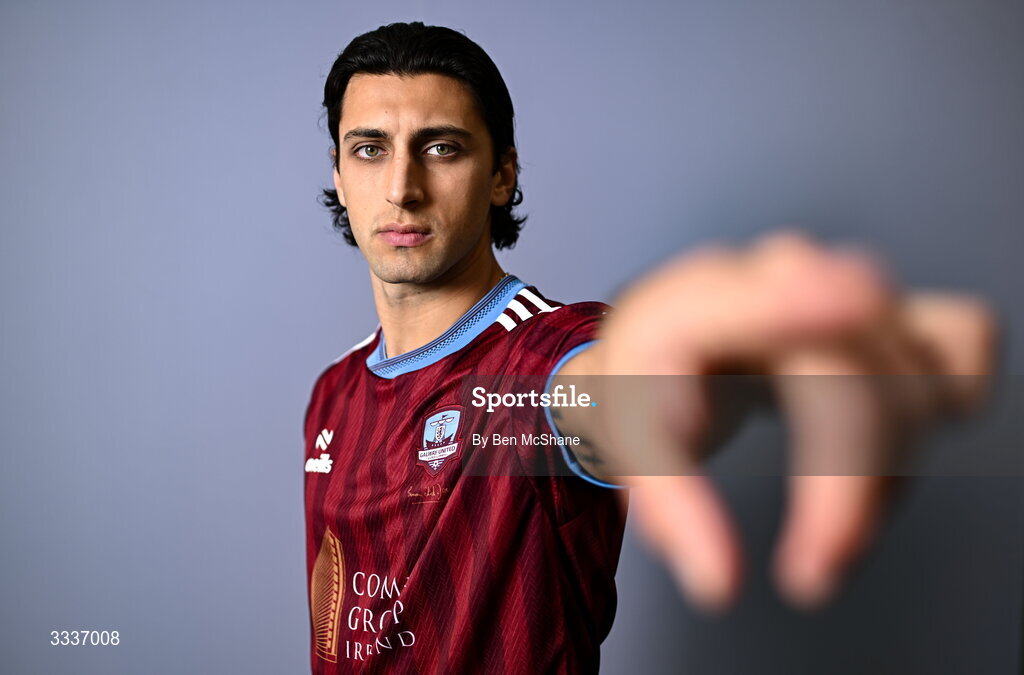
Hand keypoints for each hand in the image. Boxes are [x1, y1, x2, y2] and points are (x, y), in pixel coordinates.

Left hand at [587, 232, 996, 610]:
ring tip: (828, 533)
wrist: (667, 343)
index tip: (857, 308)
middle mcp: (781, 272)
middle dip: (848, 488)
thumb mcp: (630, 446)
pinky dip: (943, 405)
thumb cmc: (646, 390)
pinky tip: (885, 452)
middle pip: (855, 372)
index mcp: (699, 299)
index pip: (756, 296)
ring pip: (914, 377)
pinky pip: (962, 342)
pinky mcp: (891, 307)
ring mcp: (843, 280)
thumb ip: (671, 508)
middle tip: (812, 578)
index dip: (807, 304)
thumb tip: (721, 583)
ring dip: (888, 475)